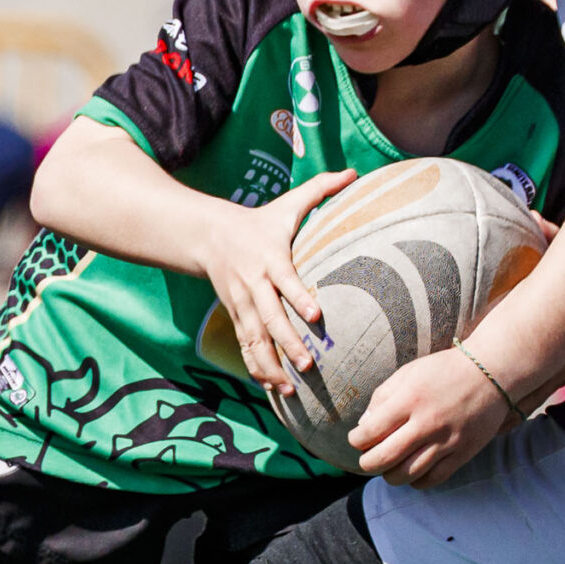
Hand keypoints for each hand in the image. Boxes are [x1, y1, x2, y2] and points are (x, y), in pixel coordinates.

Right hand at [193, 169, 354, 391]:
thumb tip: (355, 173)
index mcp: (270, 259)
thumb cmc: (260, 221)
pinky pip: (246, 348)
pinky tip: (274, 390)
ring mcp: (242, 305)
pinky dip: (258, 369)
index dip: (299, 298)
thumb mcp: (288, 203)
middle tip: (309, 365)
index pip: (285, 281)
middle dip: (289, 344)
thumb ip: (321, 189)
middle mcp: (254, 286)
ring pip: (255, 341)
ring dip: (271, 367)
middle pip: (270, 319)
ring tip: (290, 389)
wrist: (209, 235)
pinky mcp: (236, 317)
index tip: (316, 316)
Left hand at [350, 345, 514, 486]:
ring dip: (390, 476)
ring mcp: (447, 440)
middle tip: (368, 459)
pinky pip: (433, 479)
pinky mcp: (464, 452)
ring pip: (407, 474)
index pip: (369, 432)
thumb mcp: (409, 373)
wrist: (492, 373)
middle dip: (367, 463)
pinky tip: (413, 472)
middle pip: (383, 459)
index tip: (358, 439)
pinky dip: (417, 481)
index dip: (356, 440)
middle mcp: (427, 422)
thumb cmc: (445, 370)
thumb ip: (382, 397)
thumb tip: (363, 427)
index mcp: (410, 399)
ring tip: (389, 467)